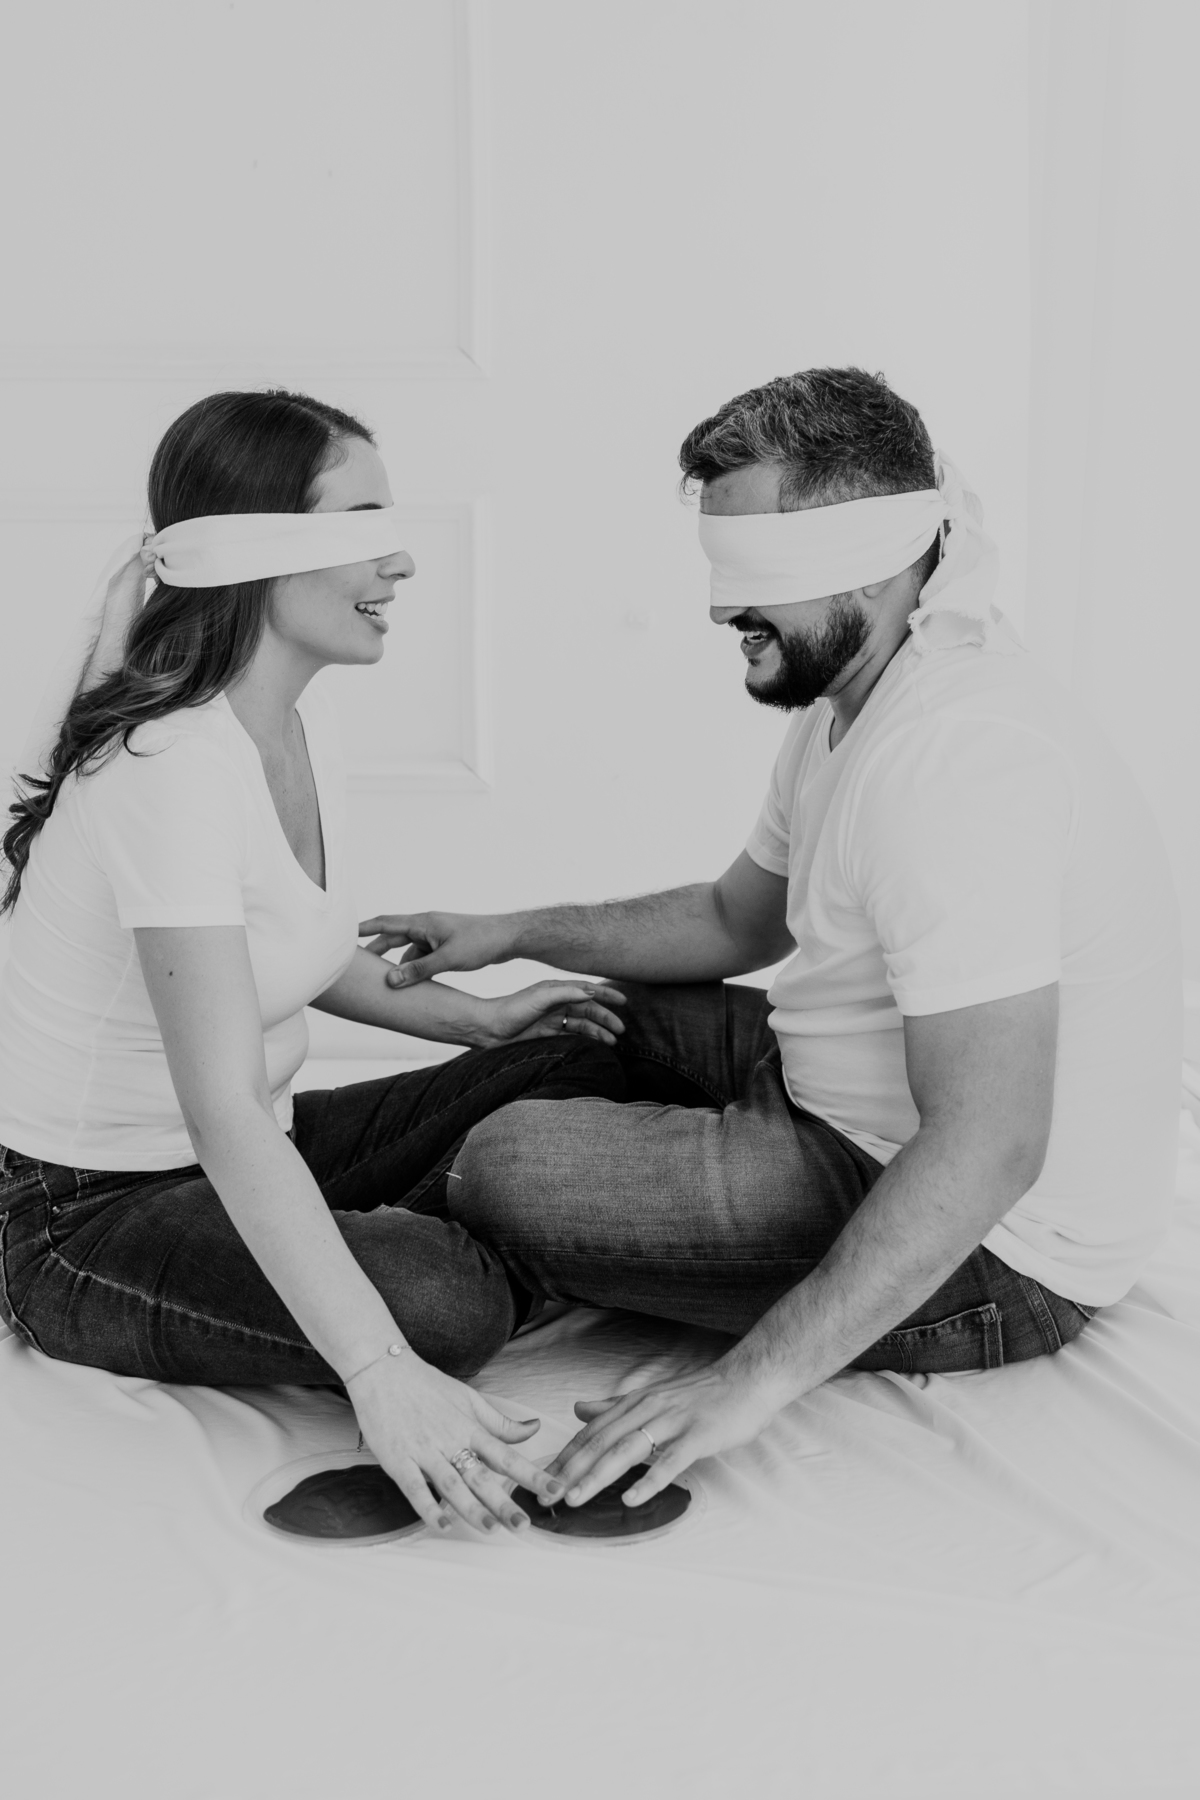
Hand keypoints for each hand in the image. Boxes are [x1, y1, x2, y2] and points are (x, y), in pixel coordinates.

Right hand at [348, 1348, 564, 1534]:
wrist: (382, 1370)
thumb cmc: (426, 1385)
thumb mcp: (469, 1399)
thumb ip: (501, 1422)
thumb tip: (534, 1428)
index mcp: (470, 1427)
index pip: (507, 1455)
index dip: (532, 1474)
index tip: (555, 1490)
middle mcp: (451, 1441)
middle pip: (482, 1475)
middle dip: (504, 1502)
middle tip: (524, 1526)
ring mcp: (424, 1451)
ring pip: (451, 1484)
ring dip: (471, 1508)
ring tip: (491, 1529)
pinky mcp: (398, 1460)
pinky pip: (414, 1488)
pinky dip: (427, 1507)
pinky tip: (441, 1525)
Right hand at [359, 911, 514, 986]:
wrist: (508, 939)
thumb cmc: (481, 942)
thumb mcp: (448, 959)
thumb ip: (419, 970)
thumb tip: (391, 980)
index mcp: (424, 923)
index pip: (386, 923)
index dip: (364, 929)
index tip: (344, 934)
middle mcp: (427, 926)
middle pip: (394, 936)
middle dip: (376, 949)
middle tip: (358, 963)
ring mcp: (437, 935)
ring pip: (409, 949)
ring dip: (398, 963)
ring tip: (385, 980)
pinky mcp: (445, 945)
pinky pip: (422, 955)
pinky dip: (414, 967)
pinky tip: (412, 982)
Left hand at [481, 979, 625, 1046]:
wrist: (487, 1029)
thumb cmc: (510, 1010)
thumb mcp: (539, 999)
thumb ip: (565, 994)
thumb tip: (590, 993)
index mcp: (556, 990)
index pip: (587, 990)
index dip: (606, 996)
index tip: (624, 1001)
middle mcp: (556, 1003)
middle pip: (588, 1010)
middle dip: (606, 1019)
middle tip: (621, 1030)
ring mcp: (552, 1018)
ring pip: (582, 1024)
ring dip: (597, 1032)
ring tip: (612, 1043)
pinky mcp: (546, 1033)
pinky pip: (571, 1035)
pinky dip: (585, 1040)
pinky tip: (594, 1047)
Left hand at [547, 1361, 790, 1509]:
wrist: (748, 1380)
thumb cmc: (702, 1394)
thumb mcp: (652, 1396)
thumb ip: (614, 1406)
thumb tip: (578, 1409)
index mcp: (635, 1402)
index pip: (591, 1432)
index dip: (565, 1456)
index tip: (541, 1479)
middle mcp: (648, 1409)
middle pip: (602, 1442)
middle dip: (571, 1470)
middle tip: (546, 1494)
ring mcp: (673, 1421)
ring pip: (627, 1450)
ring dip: (598, 1476)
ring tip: (575, 1498)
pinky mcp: (698, 1435)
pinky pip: (670, 1461)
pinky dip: (648, 1480)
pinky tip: (631, 1499)